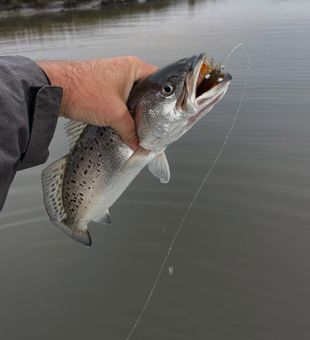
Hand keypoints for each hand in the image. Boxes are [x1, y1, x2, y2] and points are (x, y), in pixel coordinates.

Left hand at [37, 56, 156, 149]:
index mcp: (134, 68)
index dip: (166, 98)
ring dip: (136, 111)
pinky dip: (125, 111)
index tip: (170, 113)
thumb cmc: (84, 91)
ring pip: (133, 97)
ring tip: (142, 126)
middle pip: (147, 91)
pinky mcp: (104, 87)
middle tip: (156, 124)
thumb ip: (130, 131)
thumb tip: (139, 144)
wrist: (55, 90)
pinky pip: (121, 100)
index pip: (160, 81)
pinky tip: (126, 123)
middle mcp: (126, 70)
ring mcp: (114, 78)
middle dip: (150, 109)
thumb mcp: (114, 114)